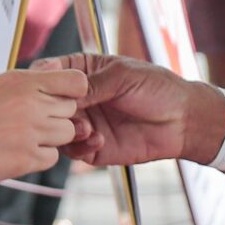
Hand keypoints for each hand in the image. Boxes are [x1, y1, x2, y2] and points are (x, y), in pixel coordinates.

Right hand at [0, 67, 87, 188]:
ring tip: (18, 140)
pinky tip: (11, 155)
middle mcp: (30, 102)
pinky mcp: (25, 159)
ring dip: (49, 139)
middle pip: (71, 109)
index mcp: (20, 80)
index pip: (76, 81)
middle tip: (27, 125)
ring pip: (66, 134)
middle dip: (56, 117)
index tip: (56, 101)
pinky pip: (51, 158)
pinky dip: (37, 159)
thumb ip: (23, 87)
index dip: (71, 93)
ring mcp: (30, 131)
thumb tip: (53, 76)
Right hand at [40, 53, 213, 166]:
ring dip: (67, 130)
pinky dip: (79, 147)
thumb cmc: (158, 89)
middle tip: (68, 112)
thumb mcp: (123, 76)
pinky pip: (73, 151)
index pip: (50, 73)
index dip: (42, 80)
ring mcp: (85, 123)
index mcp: (84, 73)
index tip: (43, 87)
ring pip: (56, 130)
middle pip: (47, 105)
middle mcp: (81, 99)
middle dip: (52, 110)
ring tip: (88, 129)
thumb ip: (91, 84)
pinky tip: (98, 141)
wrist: (182, 121)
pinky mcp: (93, 147)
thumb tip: (60, 91)